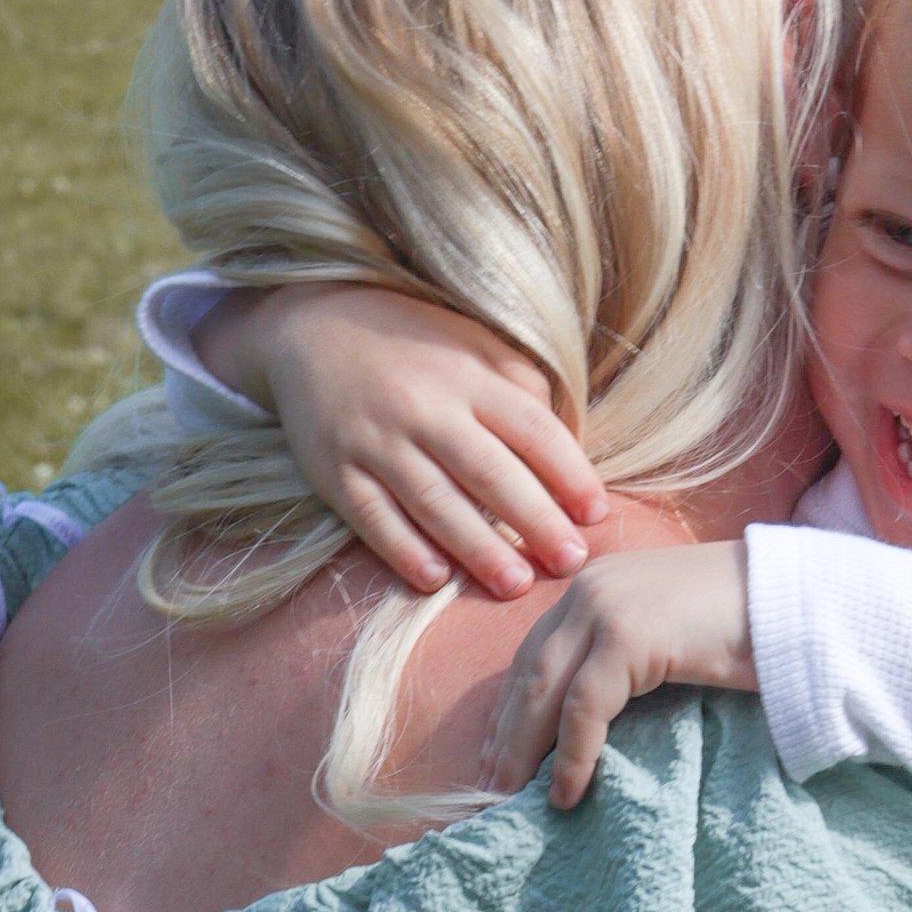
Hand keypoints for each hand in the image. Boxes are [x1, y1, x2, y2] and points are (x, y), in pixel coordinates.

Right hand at [195, 283, 606, 603]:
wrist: (314, 325)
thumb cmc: (417, 347)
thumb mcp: (475, 346)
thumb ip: (520, 390)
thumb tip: (564, 454)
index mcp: (469, 376)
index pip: (530, 429)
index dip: (568, 473)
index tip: (597, 514)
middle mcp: (424, 408)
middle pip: (489, 472)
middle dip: (534, 522)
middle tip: (570, 563)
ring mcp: (376, 440)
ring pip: (434, 501)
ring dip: (477, 548)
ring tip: (515, 586)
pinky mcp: (333, 469)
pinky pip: (372, 516)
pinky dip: (403, 550)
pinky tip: (435, 579)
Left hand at [486, 544, 756, 807]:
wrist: (803, 600)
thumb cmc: (752, 627)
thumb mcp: (671, 637)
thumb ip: (629, 658)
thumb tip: (593, 719)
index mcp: (598, 585)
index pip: (537, 651)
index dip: (513, 706)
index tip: (498, 752)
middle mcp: (590, 589)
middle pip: (529, 670)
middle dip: (506, 731)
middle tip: (489, 785)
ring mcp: (606, 607)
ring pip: (545, 689)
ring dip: (524, 748)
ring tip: (513, 797)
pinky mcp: (628, 635)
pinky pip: (584, 708)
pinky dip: (571, 755)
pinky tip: (566, 791)